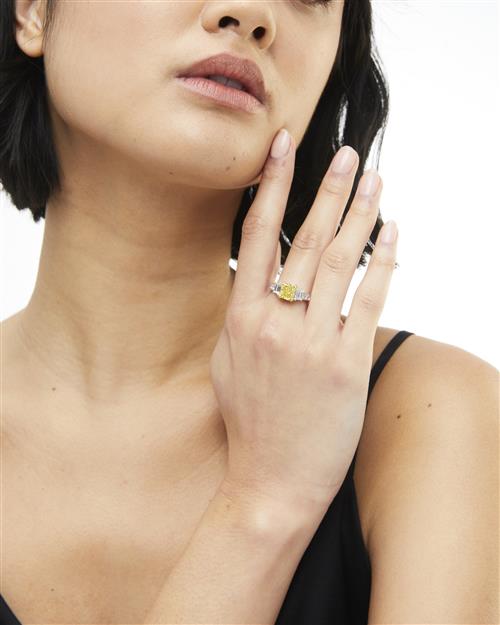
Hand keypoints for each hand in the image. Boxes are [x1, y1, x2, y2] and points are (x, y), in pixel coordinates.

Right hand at [210, 128, 397, 510]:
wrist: (271, 481)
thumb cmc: (249, 423)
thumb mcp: (227, 364)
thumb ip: (243, 316)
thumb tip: (258, 278)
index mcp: (240, 320)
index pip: (257, 238)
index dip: (271, 188)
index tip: (283, 149)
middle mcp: (275, 324)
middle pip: (306, 241)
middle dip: (329, 190)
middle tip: (349, 154)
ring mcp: (312, 344)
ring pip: (340, 262)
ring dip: (360, 215)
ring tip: (374, 180)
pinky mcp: (346, 364)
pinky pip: (370, 300)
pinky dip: (384, 262)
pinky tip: (393, 233)